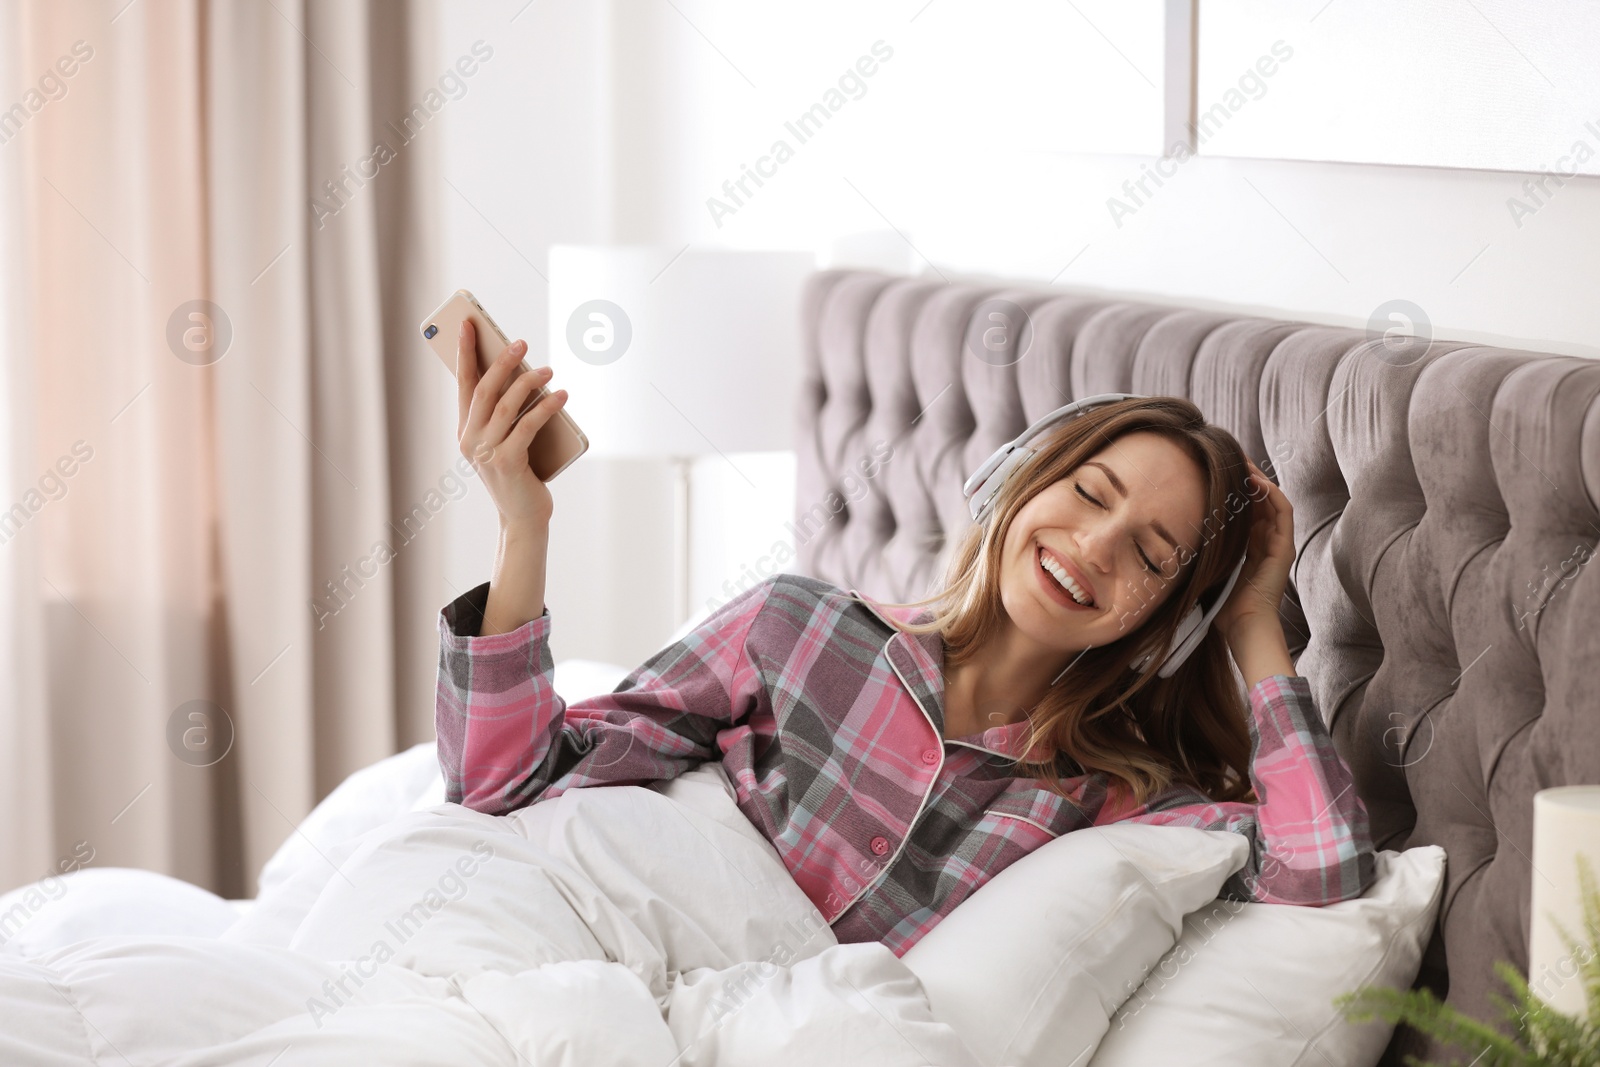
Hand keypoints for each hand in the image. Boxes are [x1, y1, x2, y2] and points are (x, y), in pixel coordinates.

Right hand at [455, 317, 567, 532]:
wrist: (523, 518)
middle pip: (485, 389)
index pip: (463, 383)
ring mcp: (486, 453)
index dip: (465, 353)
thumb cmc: (519, 475)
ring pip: (506, 405)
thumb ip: (506, 414)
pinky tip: (561, 395)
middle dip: (502, 362)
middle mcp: (471, 440)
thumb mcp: (506, 442)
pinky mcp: (507, 463)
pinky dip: (546, 407)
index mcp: (466, 431)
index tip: (470, 324)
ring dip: (529, 382)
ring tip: (549, 369)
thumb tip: (526, 373)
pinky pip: (528, 425)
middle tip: (521, 342)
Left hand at [1215, 457, 1294, 642]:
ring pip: (1272, 500)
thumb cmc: (1219, 604)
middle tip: (1230, 457)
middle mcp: (1265, 540)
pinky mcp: (1284, 547)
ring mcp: (1277, 543)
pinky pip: (1283, 513)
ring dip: (1259, 479)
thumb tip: (1165, 532)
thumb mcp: (1205, 567)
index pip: (1244, 507)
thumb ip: (1197, 549)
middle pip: (1259, 499)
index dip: (1233, 487)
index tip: (1215, 469)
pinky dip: (1272, 494)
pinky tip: (1257, 481)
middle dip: (1246, 477)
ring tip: (1243, 462)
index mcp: (1247, 545)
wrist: (1241, 626)